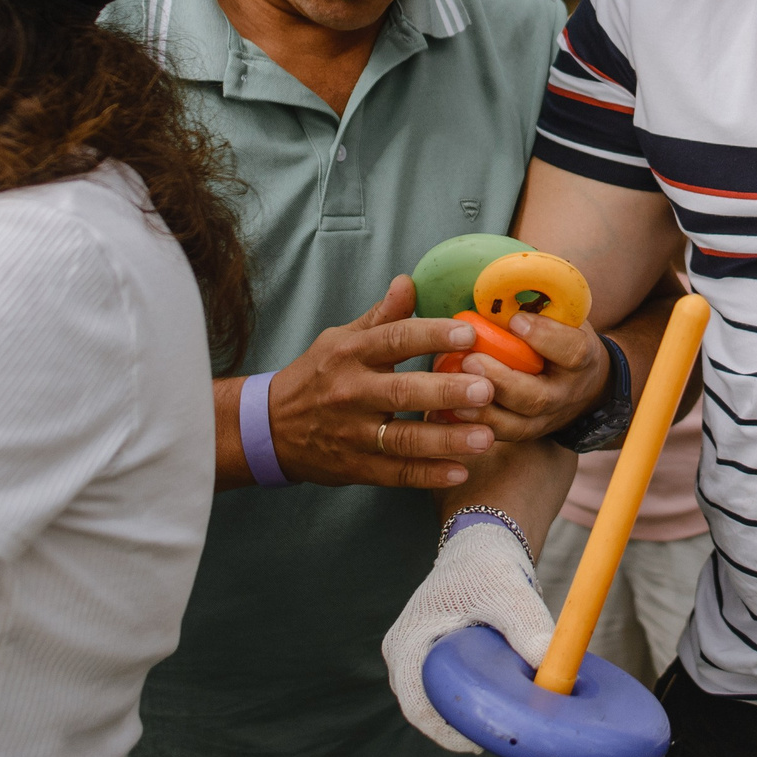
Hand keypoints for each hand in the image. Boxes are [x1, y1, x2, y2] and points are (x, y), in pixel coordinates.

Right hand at [257, 276, 503, 488]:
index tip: (469, 332)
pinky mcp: (354, 467)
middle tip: (486, 390)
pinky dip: (428, 476)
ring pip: (403, 438)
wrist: (270, 428)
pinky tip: (460, 472)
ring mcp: (352, 433)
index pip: (395, 339)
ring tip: (487, 437)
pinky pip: (395, 473)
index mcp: (351, 354)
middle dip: (446, 391)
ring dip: (446, 440)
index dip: (432, 335)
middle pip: (402, 391)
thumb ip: (381, 316)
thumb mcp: (341, 339)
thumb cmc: (317, 376)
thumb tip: (409, 281)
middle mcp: (351, 392)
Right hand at [383, 519, 556, 752]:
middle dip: (460, 726)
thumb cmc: (486, 565)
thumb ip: (526, 623)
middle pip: (426, 710)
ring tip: (502, 717)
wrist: (480, 547)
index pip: (418, 705)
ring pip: (436, 703)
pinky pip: (446, 691)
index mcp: (408, 642)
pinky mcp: (431, 661)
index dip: (448, 732)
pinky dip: (470, 698)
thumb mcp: (509, 591)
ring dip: (466, 712)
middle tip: (501, 734)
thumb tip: (548, 663)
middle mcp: (403, 655)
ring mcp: (414, 660)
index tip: (484, 742)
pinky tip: (497, 701)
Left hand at [447, 310, 610, 443]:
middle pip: (536, 397)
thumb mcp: (565, 318)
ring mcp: (543, 421)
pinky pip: (494, 436)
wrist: (585, 387)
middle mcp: (564, 395)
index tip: (516, 320)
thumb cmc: (565, 339)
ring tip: (450, 389)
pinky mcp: (522, 434)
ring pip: (513, 425)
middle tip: (471, 360)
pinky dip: (468, 426)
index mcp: (581, 358)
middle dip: (502, 380)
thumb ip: (540, 302)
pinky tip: (442, 410)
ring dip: (479, 409)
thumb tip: (499, 272)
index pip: (572, 350)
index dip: (545, 337)